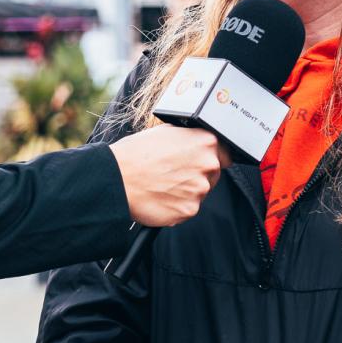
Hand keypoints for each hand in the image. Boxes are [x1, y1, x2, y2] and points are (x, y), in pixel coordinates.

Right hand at [109, 125, 226, 226]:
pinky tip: (160, 197)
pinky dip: (177, 206)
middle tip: (173, 174)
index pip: (224, 153)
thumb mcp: (165, 132)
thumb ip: (188, 139)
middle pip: (213, 175)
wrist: (116, 179)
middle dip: (197, 176)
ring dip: (186, 192)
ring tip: (162, 185)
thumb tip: (195, 144)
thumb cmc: (135, 154)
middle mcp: (207, 165)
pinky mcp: (189, 210)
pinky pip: (188, 209)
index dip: (212, 158)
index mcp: (204, 142)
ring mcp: (200, 189)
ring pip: (199, 193)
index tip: (200, 162)